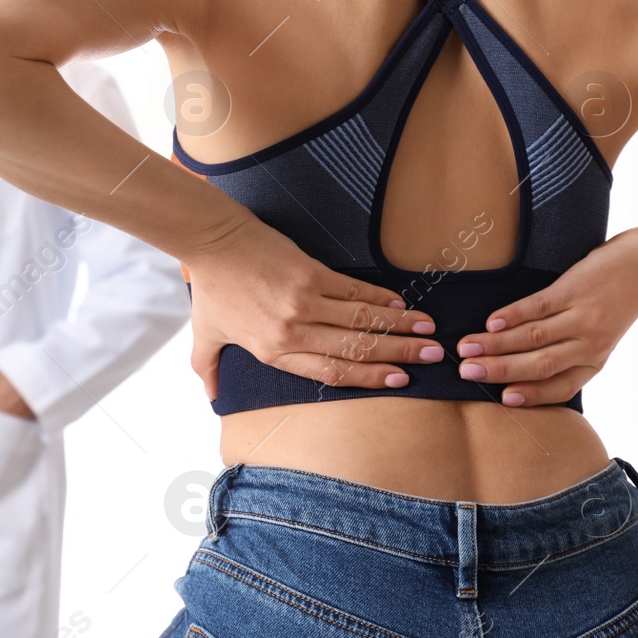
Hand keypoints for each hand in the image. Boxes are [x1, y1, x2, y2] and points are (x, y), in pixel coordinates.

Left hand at [186, 216, 442, 399]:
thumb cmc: (211, 289)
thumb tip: (210, 396)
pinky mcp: (310, 273)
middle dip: (398, 355)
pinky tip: (402, 305)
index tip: (398, 380)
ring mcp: (304, 301)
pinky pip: (353, 290)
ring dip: (399, 327)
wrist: (213, 240)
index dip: (368, 377)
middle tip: (432, 358)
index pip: (330, 372)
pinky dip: (380, 298)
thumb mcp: (205, 336)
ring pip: (362, 320)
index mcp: (273, 350)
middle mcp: (293, 330)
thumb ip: (209, 369)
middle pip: (355, 349)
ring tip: (429, 333)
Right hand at [455, 230, 637, 406]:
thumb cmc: (618, 300)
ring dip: (496, 344)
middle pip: (539, 364)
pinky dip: (512, 316)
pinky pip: (538, 308)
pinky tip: (491, 323)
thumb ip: (570, 351)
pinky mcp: (574, 290)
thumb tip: (522, 364)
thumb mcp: (600, 335)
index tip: (502, 399)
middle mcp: (589, 343)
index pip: (560, 386)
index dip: (531, 395)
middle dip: (500, 370)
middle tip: (467, 373)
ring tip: (466, 348)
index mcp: (594, 360)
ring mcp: (582, 317)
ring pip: (533, 337)